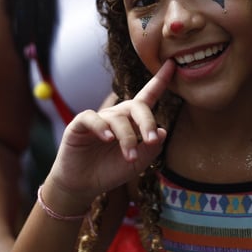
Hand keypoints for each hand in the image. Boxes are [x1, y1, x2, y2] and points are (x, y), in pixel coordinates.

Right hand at [48, 60, 174, 203]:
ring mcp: (98, 119)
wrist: (83, 186)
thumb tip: (162, 131)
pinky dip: (101, 127)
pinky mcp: (79, 124)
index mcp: (132, 121)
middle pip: (136, 106)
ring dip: (126, 138)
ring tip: (129, 156)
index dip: (159, 81)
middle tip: (151, 140)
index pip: (148, 97)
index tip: (172, 64)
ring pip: (117, 118)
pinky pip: (92, 118)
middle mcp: (116, 116)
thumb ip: (150, 149)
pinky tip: (108, 138)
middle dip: (146, 122)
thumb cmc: (110, 171)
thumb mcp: (137, 163)